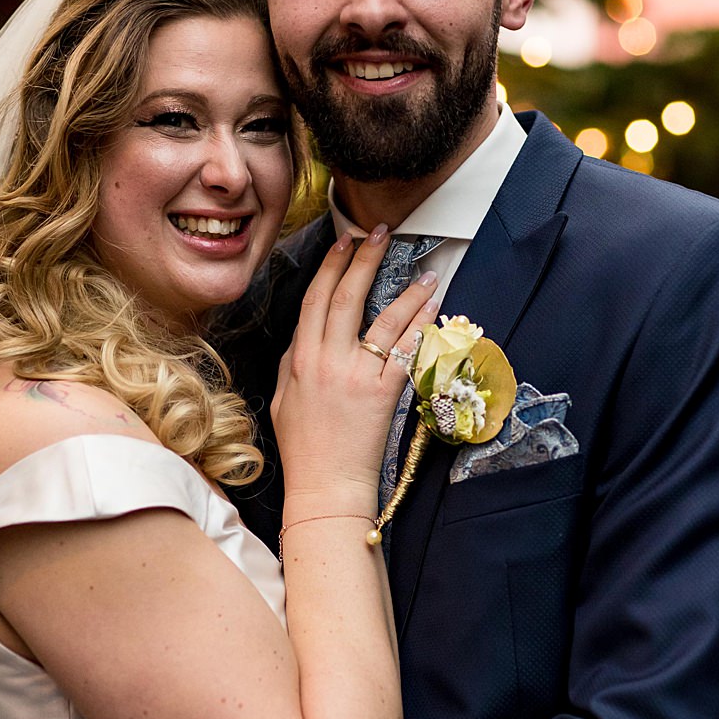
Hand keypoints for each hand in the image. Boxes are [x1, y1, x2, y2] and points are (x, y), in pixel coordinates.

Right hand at [271, 225, 440, 518]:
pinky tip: (435, 309)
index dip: (331, 267)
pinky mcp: (382, 394)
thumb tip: (304, 337)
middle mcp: (326, 361)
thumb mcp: (283, 398)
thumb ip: (292, 363)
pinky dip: (422, 327)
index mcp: (299, 359)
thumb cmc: (305, 449)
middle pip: (346, 298)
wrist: (324, 486)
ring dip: (406, 291)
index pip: (315, 300)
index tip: (343, 241)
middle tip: (379, 232)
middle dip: (363, 259)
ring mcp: (355, 376)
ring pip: (383, 321)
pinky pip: (406, 352)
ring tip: (426, 270)